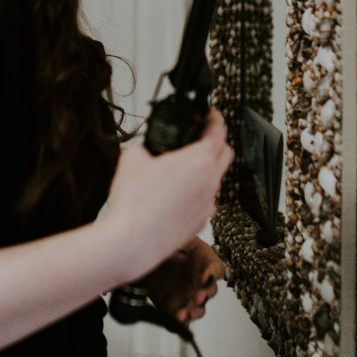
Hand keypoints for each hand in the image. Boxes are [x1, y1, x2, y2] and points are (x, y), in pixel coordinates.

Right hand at [102, 107, 232, 284]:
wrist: (130, 242)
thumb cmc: (134, 204)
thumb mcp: (133, 157)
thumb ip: (147, 146)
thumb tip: (148, 149)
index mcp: (199, 161)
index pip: (218, 131)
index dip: (215, 118)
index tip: (210, 114)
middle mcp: (210, 182)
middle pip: (226, 153)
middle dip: (215, 141)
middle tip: (200, 136)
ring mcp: (208, 205)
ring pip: (216, 179)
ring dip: (205, 168)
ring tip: (181, 168)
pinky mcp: (200, 222)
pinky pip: (205, 200)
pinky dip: (196, 191)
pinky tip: (174, 194)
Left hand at [146, 237, 225, 324]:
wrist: (148, 260)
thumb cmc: (167, 246)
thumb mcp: (174, 239)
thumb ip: (178, 244)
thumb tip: (180, 255)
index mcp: (204, 261)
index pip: (217, 269)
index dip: (214, 273)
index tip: (207, 275)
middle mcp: (199, 281)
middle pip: (210, 291)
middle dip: (205, 295)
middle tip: (199, 296)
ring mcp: (189, 296)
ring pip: (198, 309)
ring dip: (193, 312)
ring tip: (183, 314)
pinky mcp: (176, 308)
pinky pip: (182, 320)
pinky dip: (180, 323)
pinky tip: (176, 321)